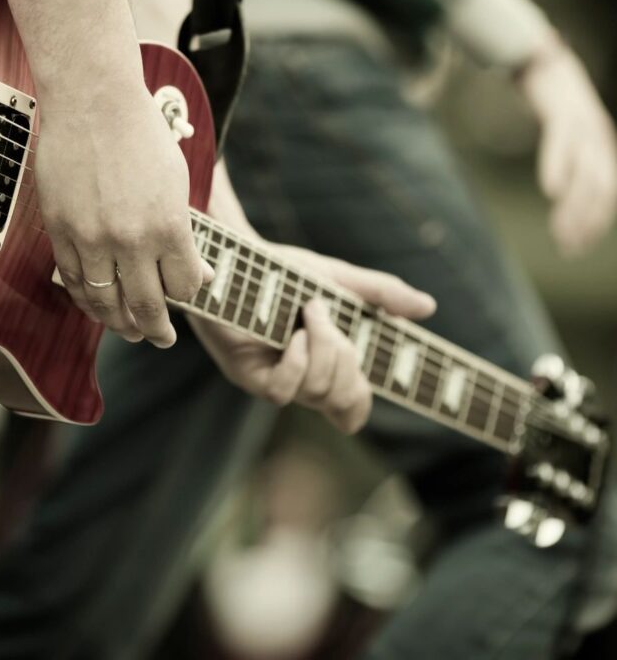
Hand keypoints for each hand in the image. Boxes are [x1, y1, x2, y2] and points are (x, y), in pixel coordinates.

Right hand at [37, 81, 209, 346]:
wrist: (93, 102)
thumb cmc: (141, 135)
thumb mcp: (178, 182)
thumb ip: (185, 234)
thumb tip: (199, 275)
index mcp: (170, 227)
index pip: (184, 288)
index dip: (186, 294)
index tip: (183, 292)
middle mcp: (131, 240)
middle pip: (147, 306)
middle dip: (157, 330)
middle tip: (160, 340)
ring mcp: (92, 239)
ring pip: (106, 302)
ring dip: (119, 323)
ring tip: (128, 330)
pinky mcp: (60, 231)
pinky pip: (73, 281)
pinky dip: (85, 298)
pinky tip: (95, 304)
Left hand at [190, 243, 436, 433]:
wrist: (236, 255)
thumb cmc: (282, 270)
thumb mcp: (338, 278)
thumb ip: (381, 294)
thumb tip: (429, 308)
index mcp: (322, 365)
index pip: (350, 410)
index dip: (361, 401)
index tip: (366, 369)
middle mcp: (298, 378)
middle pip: (343, 398)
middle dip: (345, 356)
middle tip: (323, 314)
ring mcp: (272, 378)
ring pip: (317, 393)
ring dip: (323, 349)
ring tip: (308, 313)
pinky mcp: (246, 374)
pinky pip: (283, 391)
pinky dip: (298, 361)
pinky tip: (294, 336)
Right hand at [516, 36, 616, 254]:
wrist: (544, 60)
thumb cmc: (551, 103)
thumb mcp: (566, 135)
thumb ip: (570, 159)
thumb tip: (561, 192)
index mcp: (601, 148)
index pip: (607, 195)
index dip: (594, 224)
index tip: (574, 248)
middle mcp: (599, 139)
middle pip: (601, 189)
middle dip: (586, 222)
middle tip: (567, 247)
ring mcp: (583, 125)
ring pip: (587, 171)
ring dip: (574, 205)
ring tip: (558, 229)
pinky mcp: (562, 111)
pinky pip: (562, 142)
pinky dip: (558, 167)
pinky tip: (550, 190)